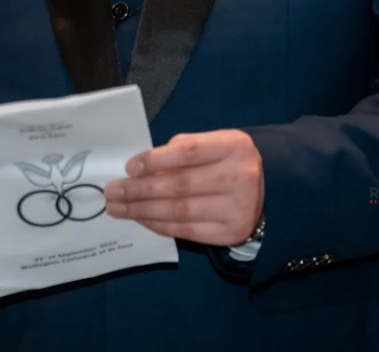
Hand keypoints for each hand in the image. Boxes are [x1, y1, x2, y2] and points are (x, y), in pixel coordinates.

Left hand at [104, 129, 263, 246]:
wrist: (267, 188)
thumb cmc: (226, 160)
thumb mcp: (212, 144)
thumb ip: (182, 150)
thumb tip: (137, 169)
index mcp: (234, 146)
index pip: (189, 152)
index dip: (155, 160)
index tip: (129, 167)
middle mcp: (240, 177)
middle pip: (180, 186)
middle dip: (139, 190)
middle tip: (111, 191)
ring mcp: (238, 209)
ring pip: (179, 211)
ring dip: (142, 210)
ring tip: (118, 207)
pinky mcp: (231, 233)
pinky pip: (186, 230)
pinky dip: (159, 225)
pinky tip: (141, 218)